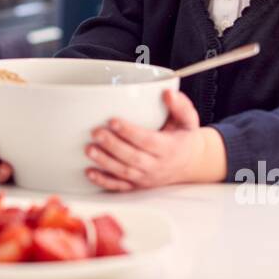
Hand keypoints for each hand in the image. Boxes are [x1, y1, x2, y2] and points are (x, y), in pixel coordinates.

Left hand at [84, 88, 226, 190]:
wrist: (189, 163)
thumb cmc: (184, 137)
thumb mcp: (188, 120)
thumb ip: (180, 106)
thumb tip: (168, 92)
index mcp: (169, 148)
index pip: (147, 141)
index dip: (129, 132)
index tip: (112, 120)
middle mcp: (157, 165)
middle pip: (132, 158)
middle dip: (112, 146)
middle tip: (96, 132)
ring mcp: (146, 178)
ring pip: (124, 172)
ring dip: (104, 162)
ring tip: (89, 149)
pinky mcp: (138, 185)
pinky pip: (120, 186)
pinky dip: (104, 181)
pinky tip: (89, 172)